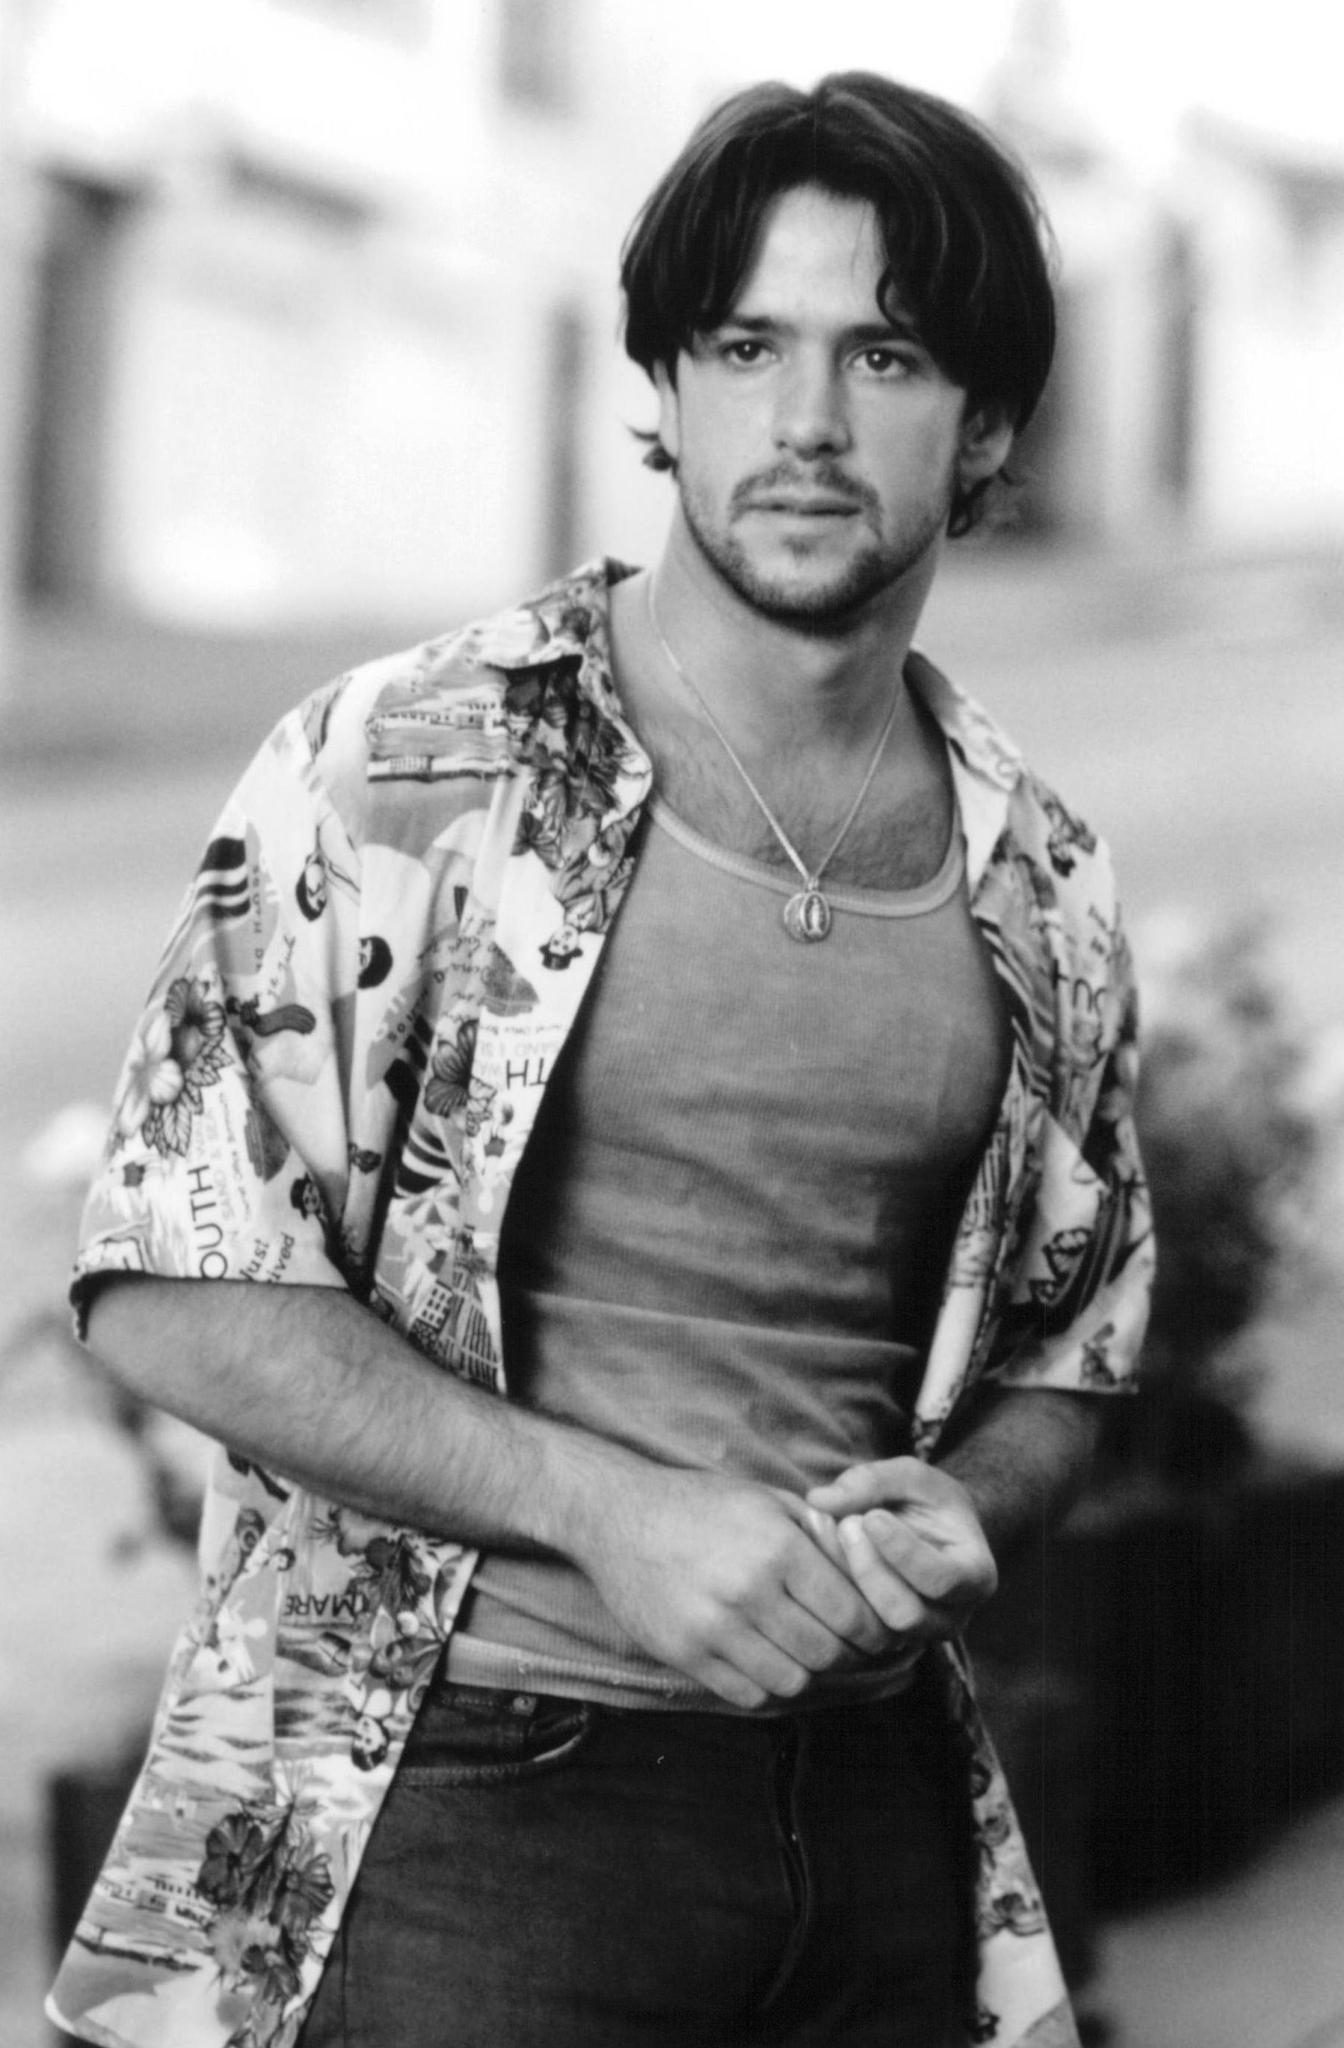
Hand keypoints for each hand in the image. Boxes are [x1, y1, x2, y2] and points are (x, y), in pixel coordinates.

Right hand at [568, 1462, 894, 1711]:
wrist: (616, 1516)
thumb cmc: (700, 1504)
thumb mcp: (767, 1499)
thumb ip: (819, 1532)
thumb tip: (870, 1566)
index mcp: (778, 1547)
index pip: (851, 1614)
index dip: (869, 1628)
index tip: (868, 1628)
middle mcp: (749, 1590)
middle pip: (826, 1653)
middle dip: (842, 1652)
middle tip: (839, 1643)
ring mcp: (713, 1627)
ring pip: (791, 1681)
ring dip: (802, 1670)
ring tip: (797, 1649)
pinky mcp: (685, 1653)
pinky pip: (747, 1693)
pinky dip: (764, 1683)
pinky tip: (761, 1658)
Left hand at [805, 1457, 997, 1646]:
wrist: (927, 1529)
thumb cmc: (925, 1500)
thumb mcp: (910, 1476)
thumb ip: (872, 1481)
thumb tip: (820, 1499)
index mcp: (975, 1576)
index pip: (942, 1580)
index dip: (903, 1551)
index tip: (872, 1517)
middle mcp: (952, 1617)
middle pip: (905, 1614)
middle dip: (868, 1568)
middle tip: (844, 1523)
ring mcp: (917, 1636)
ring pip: (874, 1629)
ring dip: (843, 1579)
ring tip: (824, 1530)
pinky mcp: (882, 1642)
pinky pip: (852, 1631)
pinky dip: (830, 1592)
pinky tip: (814, 1552)